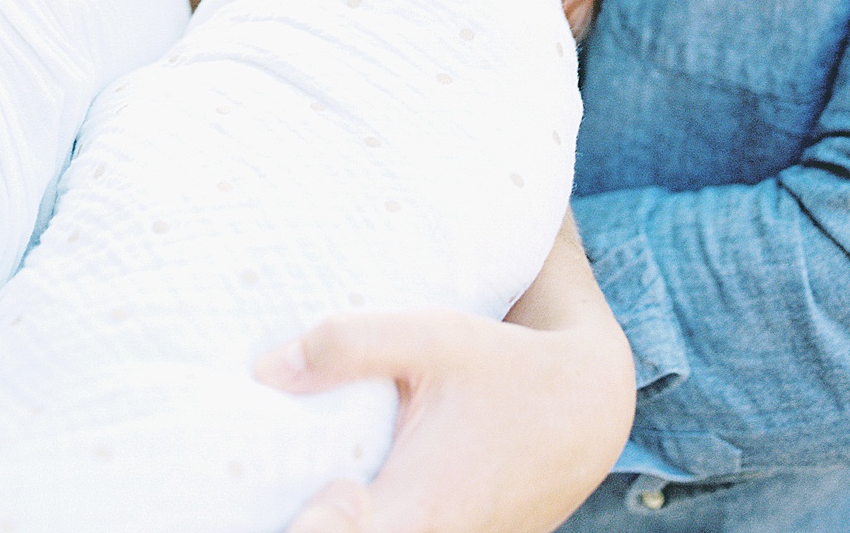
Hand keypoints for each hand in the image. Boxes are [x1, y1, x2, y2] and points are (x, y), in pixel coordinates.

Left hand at [255, 219, 634, 532]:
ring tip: (312, 479)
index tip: (309, 491)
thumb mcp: (432, 337)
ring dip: (333, 517)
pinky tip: (343, 482)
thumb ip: (350, 345)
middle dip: (308, 517)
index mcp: (416, 513)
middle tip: (278, 483)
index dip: (307, 527)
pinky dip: (365, 517)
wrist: (584, 409)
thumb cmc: (505, 369)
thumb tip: (265, 370)